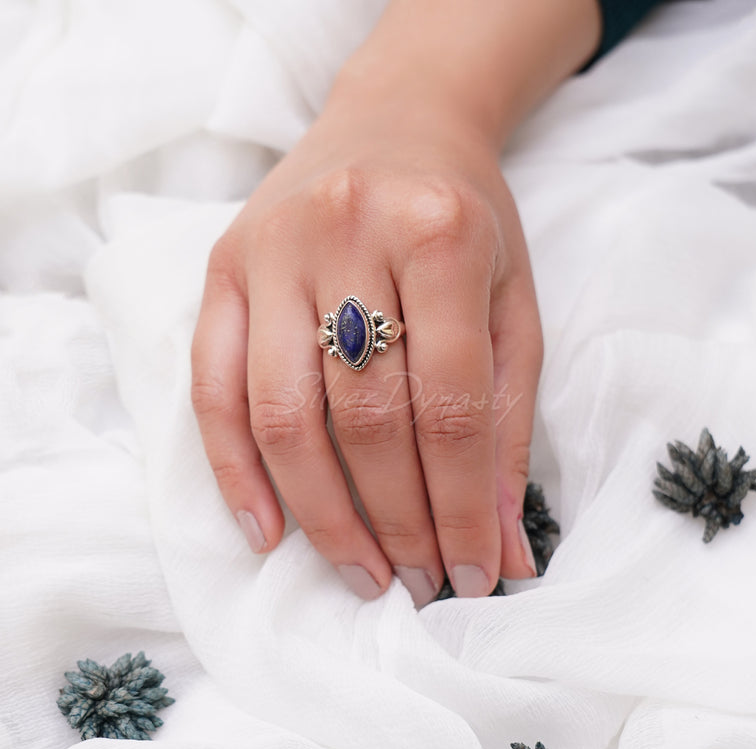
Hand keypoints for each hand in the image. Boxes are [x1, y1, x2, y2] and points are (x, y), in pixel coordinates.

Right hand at [191, 83, 542, 605]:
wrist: (396, 123)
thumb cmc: (465, 219)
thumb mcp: (511, 305)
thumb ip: (507, 423)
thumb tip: (508, 548)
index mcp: (438, 233)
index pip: (452, 406)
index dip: (465, 507)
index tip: (478, 572)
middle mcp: (346, 233)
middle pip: (368, 419)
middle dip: (399, 523)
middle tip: (421, 584)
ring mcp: (271, 250)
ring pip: (284, 414)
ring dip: (322, 515)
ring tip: (362, 574)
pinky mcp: (222, 268)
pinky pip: (211, 386)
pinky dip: (234, 470)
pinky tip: (267, 530)